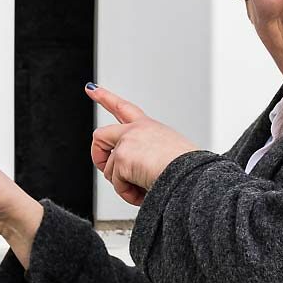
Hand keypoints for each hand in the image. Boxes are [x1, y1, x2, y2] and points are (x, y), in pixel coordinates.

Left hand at [86, 85, 199, 206]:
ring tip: (144, 186)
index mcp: (148, 127)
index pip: (124, 108)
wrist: (191, 173)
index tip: (91, 89)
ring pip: (108, 169)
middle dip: (97, 155)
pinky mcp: (121, 157)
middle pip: (100, 135)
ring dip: (123, 184)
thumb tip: (133, 174)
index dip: (105, 97)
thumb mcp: (169, 153)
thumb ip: (147, 155)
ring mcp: (127, 142)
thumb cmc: (188, 168)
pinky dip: (127, 193)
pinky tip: (143, 191)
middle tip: (105, 168)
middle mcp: (136, 129)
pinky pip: (116, 184)